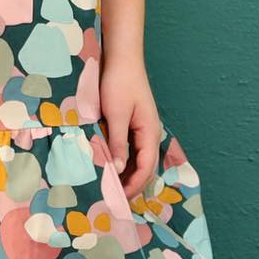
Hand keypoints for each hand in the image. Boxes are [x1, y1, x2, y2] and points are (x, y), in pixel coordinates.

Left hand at [98, 52, 160, 200]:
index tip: (120, 199)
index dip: (134, 185)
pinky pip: (129, 149)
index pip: (146, 167)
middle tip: (113, 200)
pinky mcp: (131, 124)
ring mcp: (141, 129)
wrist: (121, 58)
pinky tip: (108, 167)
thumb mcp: (115, 114)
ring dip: (125, 174)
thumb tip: (120, 169)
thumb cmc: (119, 83)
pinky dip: (121, 161)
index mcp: (150, 132)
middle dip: (131, 184)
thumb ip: (118, 142)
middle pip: (143, 167)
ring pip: (136, 159)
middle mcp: (149, 133)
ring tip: (109, 188)